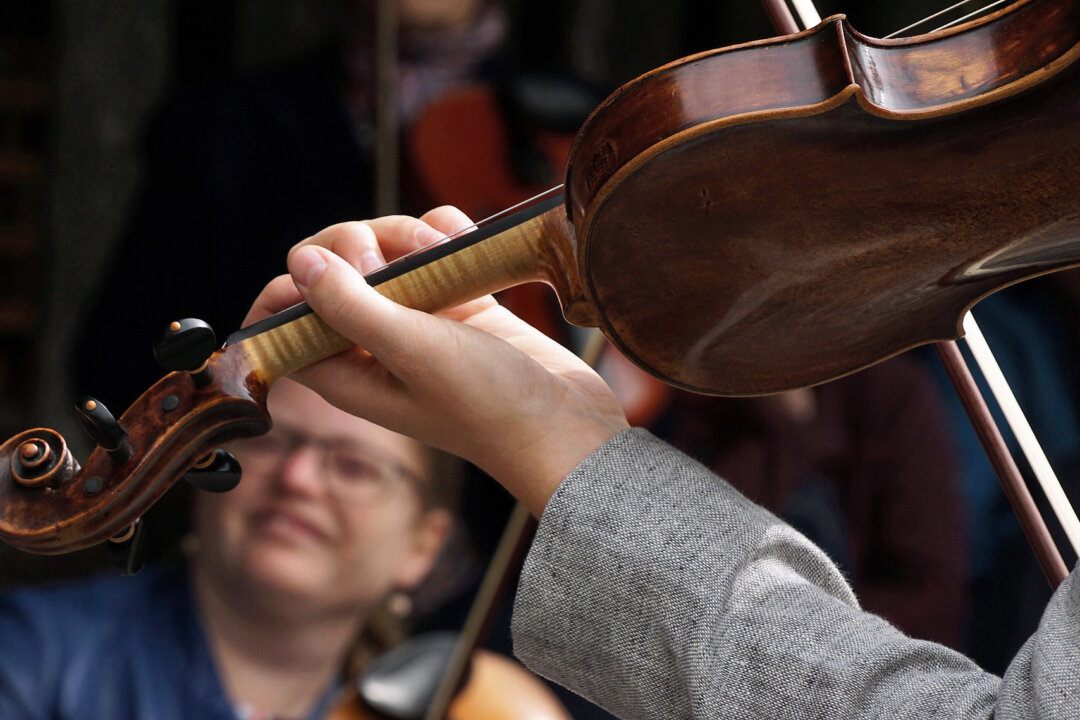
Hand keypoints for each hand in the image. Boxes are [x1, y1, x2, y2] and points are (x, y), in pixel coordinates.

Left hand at [245, 207, 628, 514]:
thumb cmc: (490, 406)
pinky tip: (463, 239)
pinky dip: (443, 234)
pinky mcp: (460, 304)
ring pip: (383, 253)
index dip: (287, 290)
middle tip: (387, 262)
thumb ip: (350, 307)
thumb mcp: (413, 353)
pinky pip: (434, 250)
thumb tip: (301, 261)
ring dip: (404, 236)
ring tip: (441, 251)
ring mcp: (419, 322)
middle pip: (330, 273)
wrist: (569, 424)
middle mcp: (375, 346)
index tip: (320, 273)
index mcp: (347, 372)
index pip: (282, 325)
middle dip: (354, 248)